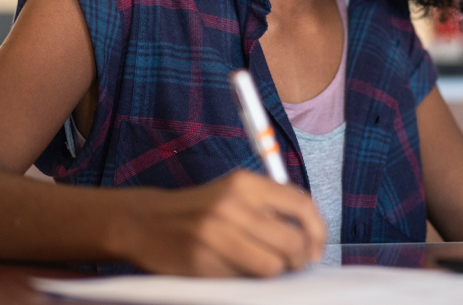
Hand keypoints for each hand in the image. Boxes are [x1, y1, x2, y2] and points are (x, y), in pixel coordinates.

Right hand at [124, 169, 326, 276]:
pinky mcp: (201, 259)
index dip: (317, 232)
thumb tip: (310, 238)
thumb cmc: (200, 210)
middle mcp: (232, 204)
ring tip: (265, 268)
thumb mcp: (235, 194)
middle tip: (294, 265)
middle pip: (292, 241)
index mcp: (245, 183)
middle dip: (299, 260)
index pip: (302, 205)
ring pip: (272, 266)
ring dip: (275, 273)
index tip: (316, 249)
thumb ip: (270, 208)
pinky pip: (243, 279)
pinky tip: (236, 270)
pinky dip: (247, 280)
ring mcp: (215, 233)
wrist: (145, 221)